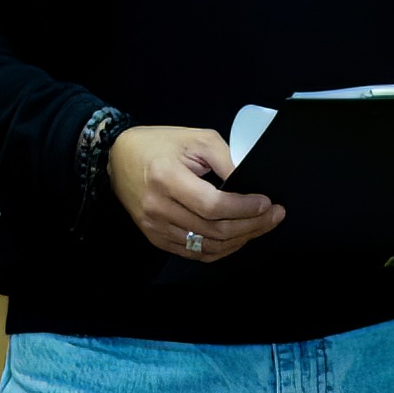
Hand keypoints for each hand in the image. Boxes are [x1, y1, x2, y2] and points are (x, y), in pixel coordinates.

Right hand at [114, 124, 283, 264]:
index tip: (266, 203)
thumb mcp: (197, 139)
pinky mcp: (156, 237)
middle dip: (251, 225)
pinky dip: (220, 249)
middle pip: (214, 230)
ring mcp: (155, 227)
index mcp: (166, 178)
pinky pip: (194, 253)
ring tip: (260, 226)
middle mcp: (158, 207)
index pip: (213, 205)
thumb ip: (226, 159)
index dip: (244, 208)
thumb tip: (250, 182)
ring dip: (240, 239)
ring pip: (207, 246)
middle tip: (274, 215)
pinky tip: (237, 237)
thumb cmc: (159, 144)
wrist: (120, 157)